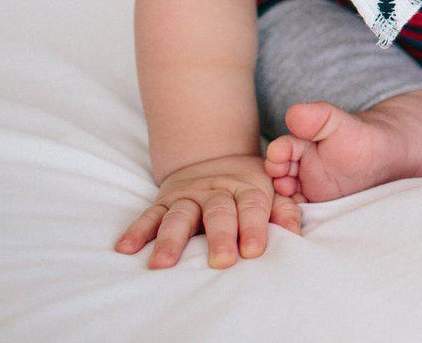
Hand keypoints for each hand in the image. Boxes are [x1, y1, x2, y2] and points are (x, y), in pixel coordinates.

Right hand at [114, 153, 301, 268]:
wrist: (215, 157)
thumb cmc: (248, 187)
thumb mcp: (272, 190)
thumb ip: (284, 210)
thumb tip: (295, 233)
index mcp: (247, 188)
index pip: (252, 206)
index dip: (253, 227)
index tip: (254, 251)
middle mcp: (217, 191)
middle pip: (218, 212)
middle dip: (219, 237)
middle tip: (221, 261)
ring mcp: (189, 194)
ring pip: (180, 215)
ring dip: (171, 239)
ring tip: (163, 264)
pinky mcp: (165, 199)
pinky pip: (150, 214)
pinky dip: (138, 230)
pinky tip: (126, 248)